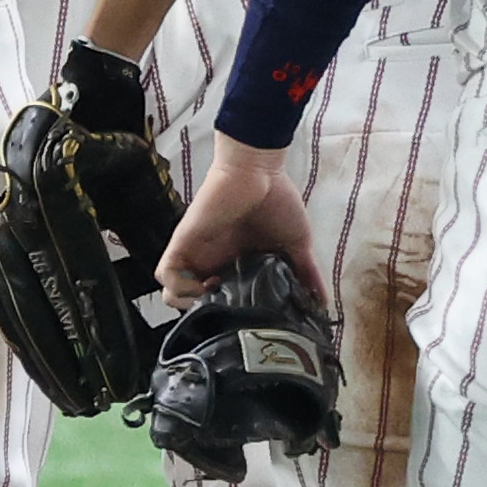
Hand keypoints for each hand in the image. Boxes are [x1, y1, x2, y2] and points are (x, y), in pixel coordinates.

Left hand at [158, 135, 320, 309]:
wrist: (258, 169)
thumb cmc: (278, 200)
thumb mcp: (297, 244)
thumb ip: (308, 273)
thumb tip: (322, 303)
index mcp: (238, 264)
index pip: (223, 301)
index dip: (229, 314)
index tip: (246, 317)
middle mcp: (215, 261)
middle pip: (195, 301)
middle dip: (208, 313)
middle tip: (227, 312)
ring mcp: (197, 253)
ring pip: (173, 293)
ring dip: (189, 302)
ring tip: (212, 298)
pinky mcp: (183, 244)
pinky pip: (164, 274)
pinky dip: (177, 287)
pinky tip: (201, 285)